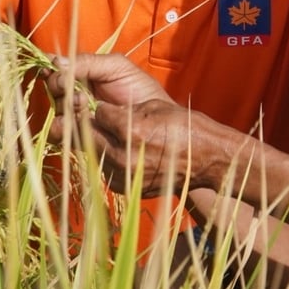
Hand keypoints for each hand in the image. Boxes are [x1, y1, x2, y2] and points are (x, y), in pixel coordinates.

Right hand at [42, 53, 172, 145]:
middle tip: (78, 87)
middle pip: (53, 90)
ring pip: (56, 111)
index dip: (50, 69)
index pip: (57, 71)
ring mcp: (77, 118)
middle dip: (60, 86)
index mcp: (83, 77)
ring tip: (84, 101)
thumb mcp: (116, 68)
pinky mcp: (80, 139)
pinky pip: (60, 133)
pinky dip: (64, 125)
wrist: (157, 120)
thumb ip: (88, 63)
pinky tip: (81, 118)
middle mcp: (77, 97)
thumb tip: (56, 61)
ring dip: (65, 104)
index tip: (50, 66)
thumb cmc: (140, 90)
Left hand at [64, 53, 245, 196]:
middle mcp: (122, 155)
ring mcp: (121, 174)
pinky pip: (103, 167)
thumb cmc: (182, 127)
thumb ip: (123, 109)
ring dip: (95, 141)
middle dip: (85, 121)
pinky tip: (120, 150)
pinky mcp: (122, 186)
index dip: (100, 106)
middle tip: (86, 113)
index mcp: (131, 130)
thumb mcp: (153, 108)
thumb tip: (98, 109)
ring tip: (106, 132)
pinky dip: (106, 157)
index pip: (98, 112)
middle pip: (84, 133)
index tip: (102, 103)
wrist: (204, 160)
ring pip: (91, 152)